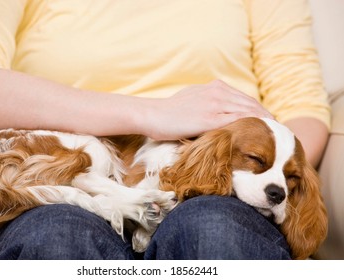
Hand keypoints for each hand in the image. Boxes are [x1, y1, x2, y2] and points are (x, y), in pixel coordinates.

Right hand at [141, 80, 272, 139]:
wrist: (152, 114)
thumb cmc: (169, 111)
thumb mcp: (192, 99)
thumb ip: (209, 103)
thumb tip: (219, 114)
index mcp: (216, 87)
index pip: (246, 99)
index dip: (261, 112)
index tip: (271, 124)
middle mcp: (218, 92)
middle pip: (252, 104)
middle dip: (268, 118)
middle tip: (281, 133)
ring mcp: (215, 104)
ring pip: (248, 112)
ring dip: (265, 123)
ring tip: (277, 136)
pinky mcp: (209, 118)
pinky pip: (237, 121)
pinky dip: (252, 128)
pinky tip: (261, 137)